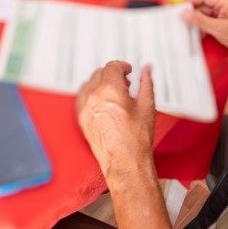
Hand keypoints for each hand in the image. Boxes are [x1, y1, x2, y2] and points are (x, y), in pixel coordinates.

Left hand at [75, 61, 156, 182]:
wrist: (125, 162)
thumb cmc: (137, 138)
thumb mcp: (147, 105)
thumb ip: (146, 83)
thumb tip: (147, 69)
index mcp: (111, 90)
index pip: (112, 67)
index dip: (122, 66)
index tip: (128, 71)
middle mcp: (94, 96)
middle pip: (100, 73)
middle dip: (113, 74)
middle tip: (125, 83)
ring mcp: (85, 107)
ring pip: (89, 83)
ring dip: (101, 83)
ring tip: (115, 93)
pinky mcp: (81, 118)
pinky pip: (82, 97)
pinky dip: (91, 94)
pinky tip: (102, 101)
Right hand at [181, 0, 227, 59]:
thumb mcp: (219, 29)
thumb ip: (200, 21)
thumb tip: (184, 13)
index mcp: (226, 3)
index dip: (191, 1)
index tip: (180, 9)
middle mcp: (226, 8)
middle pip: (204, 7)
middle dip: (193, 15)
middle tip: (182, 23)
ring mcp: (226, 18)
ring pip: (207, 17)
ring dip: (199, 24)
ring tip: (192, 32)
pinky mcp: (227, 27)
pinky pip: (211, 25)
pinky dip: (204, 30)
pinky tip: (201, 37)